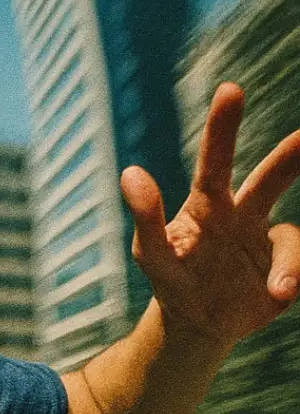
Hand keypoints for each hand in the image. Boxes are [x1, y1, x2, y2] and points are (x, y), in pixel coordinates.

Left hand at [121, 82, 299, 348]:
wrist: (199, 323)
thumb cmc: (173, 280)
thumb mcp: (154, 255)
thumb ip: (145, 220)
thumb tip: (130, 172)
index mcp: (210, 205)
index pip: (216, 164)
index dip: (223, 129)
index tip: (230, 90)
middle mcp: (245, 215)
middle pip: (269, 182)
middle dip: (290, 157)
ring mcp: (268, 244)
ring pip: (290, 239)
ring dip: (291, 259)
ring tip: (281, 290)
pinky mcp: (286, 272)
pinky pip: (295, 271)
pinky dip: (290, 282)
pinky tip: (280, 294)